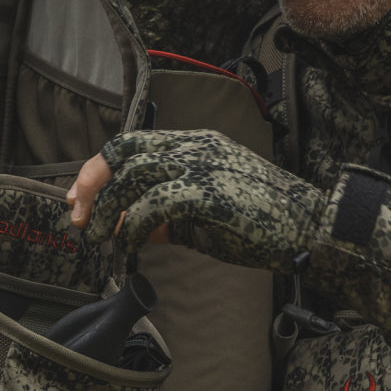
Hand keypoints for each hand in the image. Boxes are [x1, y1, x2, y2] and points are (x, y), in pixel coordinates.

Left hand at [68, 129, 327, 272]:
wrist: (312, 229)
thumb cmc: (263, 225)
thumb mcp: (206, 216)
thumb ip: (168, 217)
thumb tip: (128, 228)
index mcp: (197, 144)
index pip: (132, 144)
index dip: (98, 169)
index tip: (79, 198)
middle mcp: (196, 146)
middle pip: (123, 151)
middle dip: (92, 184)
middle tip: (79, 218)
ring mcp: (203, 165)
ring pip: (133, 175)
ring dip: (107, 210)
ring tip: (99, 238)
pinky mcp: (208, 192)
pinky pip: (153, 205)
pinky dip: (133, 227)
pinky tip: (131, 246)